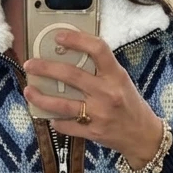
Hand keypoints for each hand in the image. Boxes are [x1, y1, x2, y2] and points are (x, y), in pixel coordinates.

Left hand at [22, 29, 164, 166]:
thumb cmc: (130, 104)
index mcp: (116, 76)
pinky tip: (49, 116)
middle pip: (71, 75)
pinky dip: (55, 120)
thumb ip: (101, 70)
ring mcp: (99, 114)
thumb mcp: (121, 81)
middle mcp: (107, 93)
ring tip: (28, 90)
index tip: (58, 37)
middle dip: (45, 68)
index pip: (97, 50)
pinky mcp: (93, 132)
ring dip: (41, 97)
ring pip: (62, 104)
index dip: (76, 40)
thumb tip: (69, 55)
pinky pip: (66, 126)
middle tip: (30, 64)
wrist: (143, 135)